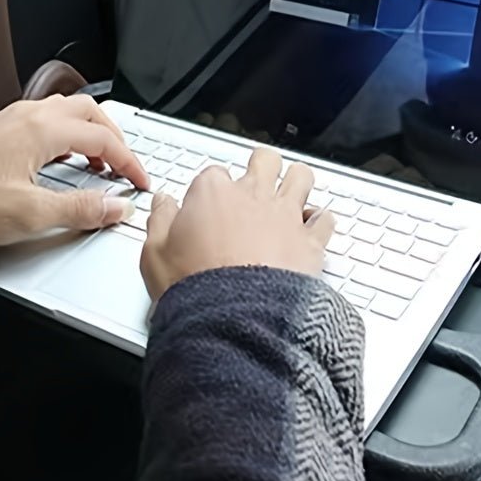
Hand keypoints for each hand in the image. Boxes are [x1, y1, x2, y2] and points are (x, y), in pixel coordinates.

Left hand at [0, 95, 148, 245]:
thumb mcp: (31, 214)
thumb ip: (81, 209)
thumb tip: (117, 207)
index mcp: (44, 131)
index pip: (105, 139)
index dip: (130, 161)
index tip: (140, 181)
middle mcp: (31, 116)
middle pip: (91, 112)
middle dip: (116, 138)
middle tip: (125, 165)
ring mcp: (15, 118)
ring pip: (69, 110)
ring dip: (92, 132)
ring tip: (99, 160)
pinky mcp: (2, 127)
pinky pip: (48, 117)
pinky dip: (69, 132)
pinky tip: (63, 156)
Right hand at [141, 148, 333, 301]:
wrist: (235, 320)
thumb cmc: (195, 288)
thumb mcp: (155, 253)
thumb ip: (160, 220)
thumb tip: (162, 203)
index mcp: (213, 193)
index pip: (213, 174)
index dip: (211, 190)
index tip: (207, 206)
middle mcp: (253, 196)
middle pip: (264, 160)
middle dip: (261, 166)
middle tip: (256, 182)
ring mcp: (285, 216)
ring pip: (301, 176)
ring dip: (296, 182)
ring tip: (291, 191)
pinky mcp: (310, 241)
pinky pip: (325, 219)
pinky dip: (321, 222)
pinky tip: (314, 227)